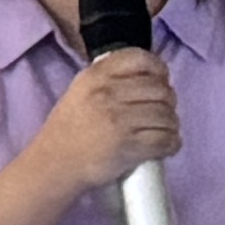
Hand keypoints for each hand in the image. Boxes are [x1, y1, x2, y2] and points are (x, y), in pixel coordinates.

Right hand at [33, 48, 179, 213]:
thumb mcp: (79, 91)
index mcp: (94, 76)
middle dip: (168, 101)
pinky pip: (165, 139)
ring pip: (166, 115)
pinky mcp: (128, 146)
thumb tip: (150, 77)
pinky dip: (172, 143)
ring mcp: (118, 120)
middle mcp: (107, 93)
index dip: (158, 69)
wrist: (53, 166)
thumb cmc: (68, 130)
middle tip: (161, 111)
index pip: (140, 58)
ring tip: (163, 130)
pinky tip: (166, 145)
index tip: (159, 81)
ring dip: (171, 124)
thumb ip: (108, 79)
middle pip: (160, 88)